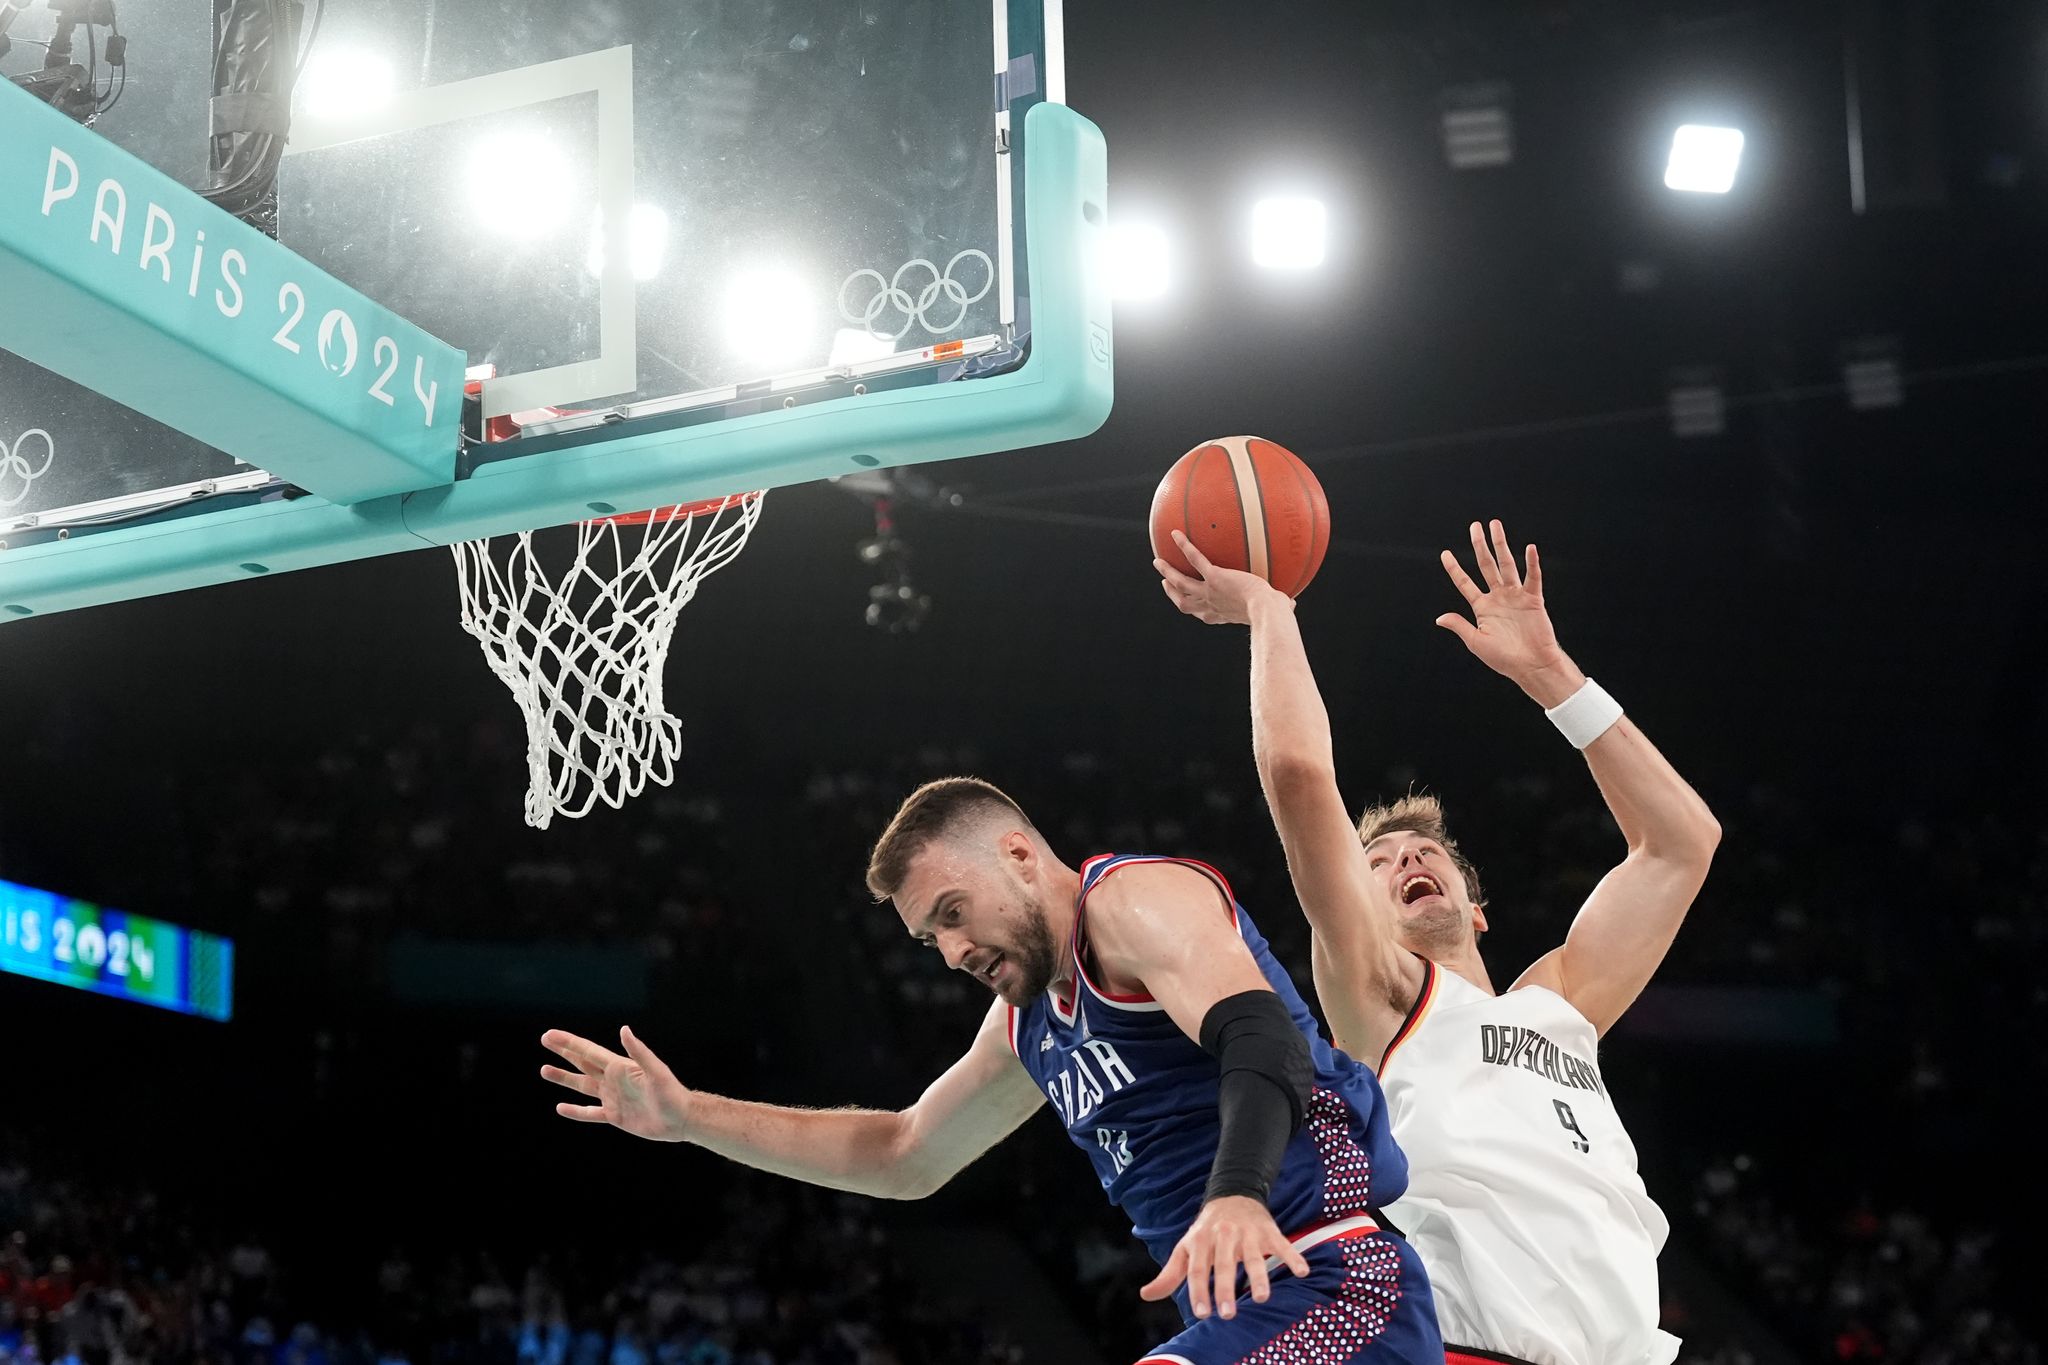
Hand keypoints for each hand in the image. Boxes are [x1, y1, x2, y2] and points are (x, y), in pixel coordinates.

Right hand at [541, 1027, 691, 1141]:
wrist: (680, 1119)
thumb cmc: (671, 1093)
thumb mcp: (655, 1071)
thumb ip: (639, 1052)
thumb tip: (624, 1029)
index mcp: (619, 1067)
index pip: (588, 1052)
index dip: (569, 1043)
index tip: (550, 1035)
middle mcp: (613, 1080)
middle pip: (582, 1063)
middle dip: (563, 1052)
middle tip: (545, 1039)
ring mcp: (612, 1098)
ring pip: (582, 1086)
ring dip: (564, 1078)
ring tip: (544, 1070)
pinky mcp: (614, 1116)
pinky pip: (590, 1113)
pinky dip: (575, 1111)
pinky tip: (560, 1108)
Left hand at [1138, 1195, 1310, 1320]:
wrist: (1233, 1194)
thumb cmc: (1206, 1231)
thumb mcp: (1186, 1248)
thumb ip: (1171, 1274)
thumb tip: (1147, 1295)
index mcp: (1201, 1240)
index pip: (1198, 1268)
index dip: (1199, 1290)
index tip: (1202, 1313)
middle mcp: (1224, 1235)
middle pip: (1225, 1263)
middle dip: (1226, 1289)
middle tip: (1228, 1314)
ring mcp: (1248, 1233)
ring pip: (1254, 1256)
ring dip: (1259, 1277)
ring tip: (1262, 1298)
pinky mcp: (1269, 1231)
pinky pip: (1282, 1244)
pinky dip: (1293, 1257)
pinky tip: (1302, 1272)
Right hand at [1155, 531, 1288, 626]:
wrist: (1266, 610)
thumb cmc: (1274, 614)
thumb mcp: (1275, 609)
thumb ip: (1280, 605)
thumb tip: (1292, 604)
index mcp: (1221, 614)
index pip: (1202, 614)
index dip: (1193, 608)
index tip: (1188, 601)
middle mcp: (1211, 605)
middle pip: (1183, 603)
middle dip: (1172, 593)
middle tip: (1164, 583)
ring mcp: (1209, 591)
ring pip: (1180, 583)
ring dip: (1168, 572)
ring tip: (1158, 561)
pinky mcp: (1213, 577)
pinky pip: (1194, 558)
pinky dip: (1184, 546)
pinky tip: (1176, 533)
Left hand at [1437, 519, 1583, 706]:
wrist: (1532, 666)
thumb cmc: (1503, 658)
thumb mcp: (1476, 642)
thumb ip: (1460, 625)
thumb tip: (1439, 618)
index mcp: (1482, 607)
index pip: (1464, 583)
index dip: (1454, 568)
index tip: (1445, 553)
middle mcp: (1498, 597)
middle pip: (1486, 566)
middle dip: (1480, 546)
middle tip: (1475, 526)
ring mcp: (1516, 596)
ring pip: (1507, 565)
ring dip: (1501, 545)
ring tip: (1495, 525)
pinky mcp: (1534, 599)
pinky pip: (1532, 578)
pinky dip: (1532, 563)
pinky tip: (1529, 548)